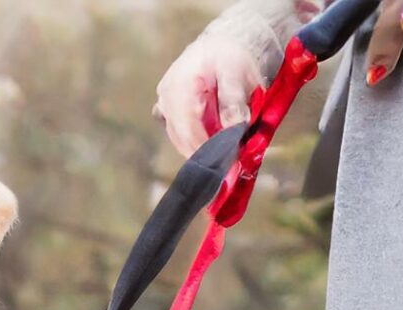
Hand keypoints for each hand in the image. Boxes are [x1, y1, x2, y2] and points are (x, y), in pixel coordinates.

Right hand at [152, 0, 319, 157]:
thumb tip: (234, 129)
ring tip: (226, 160)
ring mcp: (164, 106)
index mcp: (179, 87)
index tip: (227, 167)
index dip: (206, 151)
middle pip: (182, 139)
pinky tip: (213, 146)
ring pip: (181, 140)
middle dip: (206, 156)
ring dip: (202, 151)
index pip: (188, 128)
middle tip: (231, 171)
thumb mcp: (237, 73)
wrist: (222, 45)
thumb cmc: (230, 55)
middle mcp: (165, 98)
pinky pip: (181, 135)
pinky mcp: (169, 113)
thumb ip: (234, 101)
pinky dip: (197, 143)